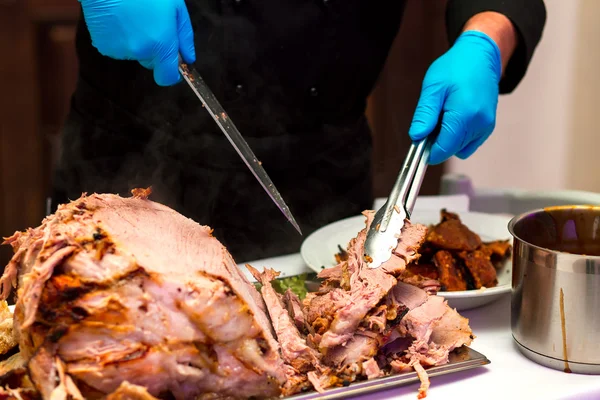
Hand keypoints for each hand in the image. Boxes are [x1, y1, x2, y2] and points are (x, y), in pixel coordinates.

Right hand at [79, 0, 195, 85]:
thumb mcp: (176, 7)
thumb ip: (185, 37)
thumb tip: (188, 59)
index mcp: (161, 44)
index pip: (167, 78)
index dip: (171, 73)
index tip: (172, 63)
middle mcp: (140, 52)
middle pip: (152, 63)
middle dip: (154, 51)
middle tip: (151, 25)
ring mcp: (120, 50)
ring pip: (135, 55)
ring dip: (137, 43)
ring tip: (133, 18)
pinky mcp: (103, 46)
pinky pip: (117, 49)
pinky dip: (120, 39)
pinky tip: (119, 20)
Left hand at [408, 31, 501, 164]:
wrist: (481, 55)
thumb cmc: (456, 67)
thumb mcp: (433, 87)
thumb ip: (424, 115)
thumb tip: (417, 137)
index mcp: (465, 115)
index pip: (444, 149)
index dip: (428, 150)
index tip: (419, 140)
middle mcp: (480, 124)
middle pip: (452, 150)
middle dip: (437, 142)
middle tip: (431, 120)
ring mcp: (486, 126)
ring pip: (460, 148)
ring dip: (448, 139)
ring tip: (443, 115)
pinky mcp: (488, 125)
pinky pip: (469, 142)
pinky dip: (458, 136)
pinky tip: (453, 119)